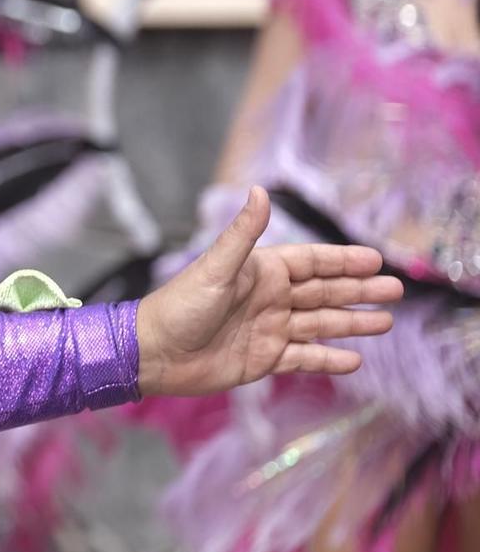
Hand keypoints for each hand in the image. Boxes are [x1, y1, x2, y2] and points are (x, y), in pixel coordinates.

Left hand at [136, 187, 401, 396]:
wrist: (156, 353)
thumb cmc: (181, 305)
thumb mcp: (216, 267)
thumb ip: (243, 233)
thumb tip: (259, 191)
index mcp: (260, 272)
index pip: (311, 262)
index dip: (342, 261)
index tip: (375, 259)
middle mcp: (269, 298)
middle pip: (324, 292)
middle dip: (359, 291)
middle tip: (396, 290)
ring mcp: (268, 329)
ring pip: (320, 324)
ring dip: (352, 323)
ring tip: (386, 322)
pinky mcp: (264, 359)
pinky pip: (305, 358)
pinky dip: (329, 359)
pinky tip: (355, 360)